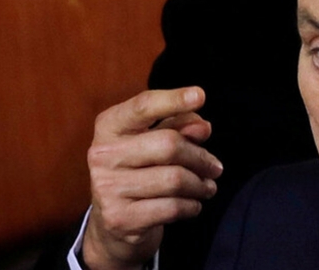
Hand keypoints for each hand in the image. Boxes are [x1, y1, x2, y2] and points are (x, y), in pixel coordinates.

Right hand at [81, 87, 222, 269]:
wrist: (114, 224)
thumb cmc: (141, 170)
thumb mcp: (156, 141)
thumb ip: (180, 126)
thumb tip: (202, 127)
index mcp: (109, 126)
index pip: (144, 106)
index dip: (173, 100)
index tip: (200, 95)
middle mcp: (102, 154)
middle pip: (168, 145)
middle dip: (200, 157)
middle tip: (215, 167)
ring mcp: (107, 188)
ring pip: (174, 179)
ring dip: (201, 184)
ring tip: (208, 187)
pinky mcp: (120, 218)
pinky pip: (172, 207)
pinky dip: (192, 206)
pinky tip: (194, 204)